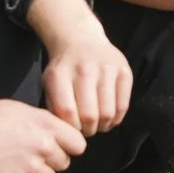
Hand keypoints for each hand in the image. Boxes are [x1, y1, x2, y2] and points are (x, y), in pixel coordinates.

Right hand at [0, 98, 87, 172]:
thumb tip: (59, 130)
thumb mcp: (17, 109)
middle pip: (64, 163)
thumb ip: (42, 120)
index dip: (68, 147)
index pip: (79, 144)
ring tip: (16, 166)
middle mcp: (43, 145)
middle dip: (50, 162)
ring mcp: (30, 167)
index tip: (56, 148)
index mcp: (46, 124)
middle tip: (28, 157)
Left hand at [26, 0, 132, 135]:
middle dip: (88, 130)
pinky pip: (123, 106)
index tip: (72, 130)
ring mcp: (106, 69)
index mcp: (60, 74)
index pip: (66, 112)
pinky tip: (109, 117)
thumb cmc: (64, 69)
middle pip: (89, 115)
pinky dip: (116, 118)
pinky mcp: (124, 70)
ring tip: (98, 124)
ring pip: (108, 113)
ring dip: (103, 126)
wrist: (80, 39)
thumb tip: (68, 133)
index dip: (71, 128)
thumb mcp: (50, 83)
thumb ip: (55, 106)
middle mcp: (84, 69)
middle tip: (87, 130)